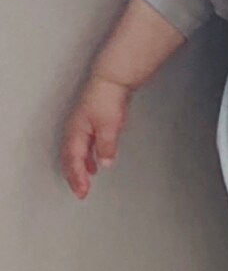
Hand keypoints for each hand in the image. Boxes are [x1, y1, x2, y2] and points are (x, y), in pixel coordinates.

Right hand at [61, 75, 133, 200]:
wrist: (113, 79)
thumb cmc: (108, 98)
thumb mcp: (109, 126)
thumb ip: (106, 146)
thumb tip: (105, 163)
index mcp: (77, 132)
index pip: (74, 161)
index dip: (77, 178)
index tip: (83, 192)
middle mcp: (76, 130)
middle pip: (71, 159)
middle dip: (75, 177)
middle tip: (81, 192)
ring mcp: (82, 127)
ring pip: (76, 153)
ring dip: (81, 168)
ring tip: (87, 180)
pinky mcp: (91, 123)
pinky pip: (84, 146)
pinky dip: (87, 157)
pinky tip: (96, 162)